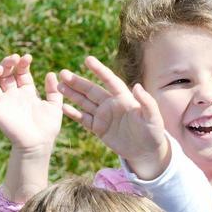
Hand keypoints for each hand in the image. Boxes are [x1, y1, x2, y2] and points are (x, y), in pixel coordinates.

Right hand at [0, 53, 63, 153]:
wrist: (38, 144)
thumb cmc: (47, 127)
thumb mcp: (54, 106)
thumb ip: (53, 90)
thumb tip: (50, 73)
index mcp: (26, 92)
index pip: (20, 72)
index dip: (22, 64)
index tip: (27, 57)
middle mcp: (13, 95)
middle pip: (6, 74)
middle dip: (7, 63)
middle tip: (13, 58)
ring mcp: (3, 102)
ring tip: (0, 68)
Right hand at [58, 56, 171, 178]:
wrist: (147, 152)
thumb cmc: (153, 133)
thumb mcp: (153, 118)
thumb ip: (146, 102)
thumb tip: (137, 86)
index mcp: (124, 98)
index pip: (109, 81)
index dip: (99, 70)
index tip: (88, 60)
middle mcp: (112, 104)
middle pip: (92, 90)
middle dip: (77, 82)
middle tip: (62, 74)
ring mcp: (104, 116)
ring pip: (85, 102)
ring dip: (72, 94)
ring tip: (58, 86)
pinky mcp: (99, 128)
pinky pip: (84, 119)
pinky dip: (74, 113)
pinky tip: (63, 106)